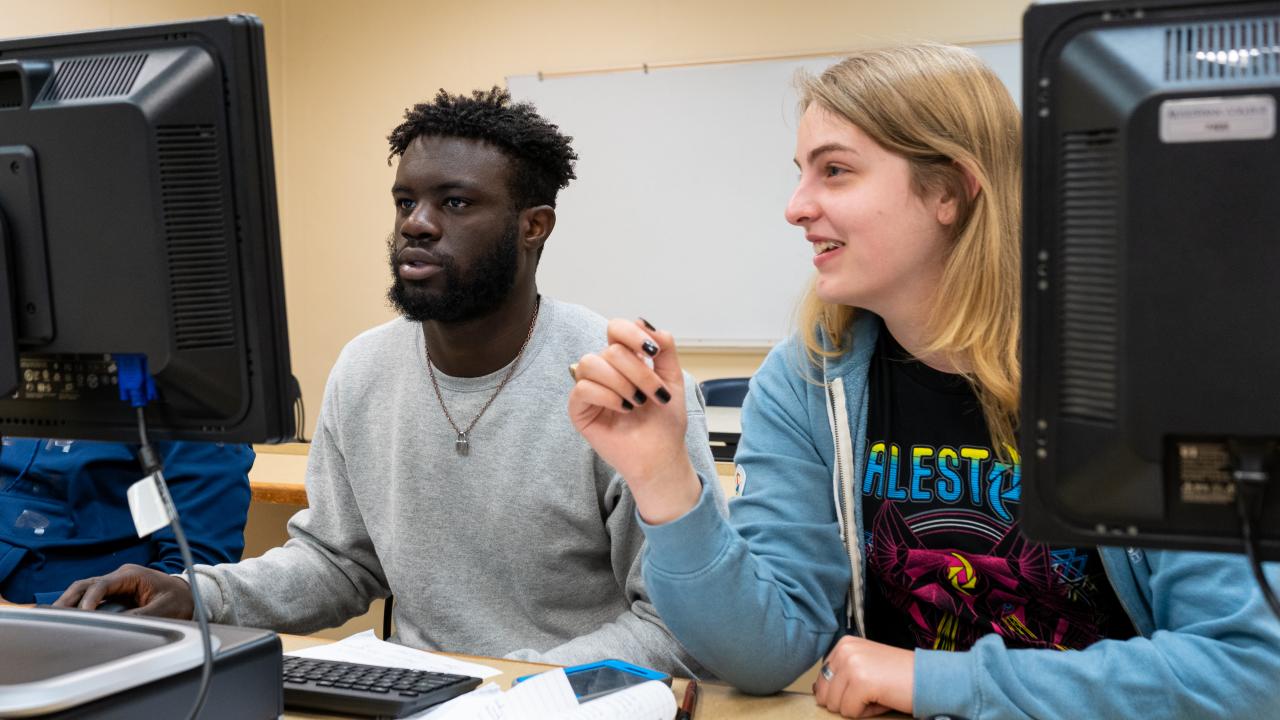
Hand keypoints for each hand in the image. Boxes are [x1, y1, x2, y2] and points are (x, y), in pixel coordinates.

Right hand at [53, 563, 195, 618]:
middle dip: (69, 600)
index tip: (82, 616)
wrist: (189, 595)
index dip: (89, 600)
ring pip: (84, 590)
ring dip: (69, 603)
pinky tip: (67, 620)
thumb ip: (143, 615)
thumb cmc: (179, 599)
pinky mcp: (113, 594)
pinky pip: (90, 598)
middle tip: (54, 617)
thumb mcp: (166, 609)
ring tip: (53, 619)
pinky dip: (77, 607)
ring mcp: (115, 584)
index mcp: (132, 575)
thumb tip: (119, 625)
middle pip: (86, 585)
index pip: (102, 584)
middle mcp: (120, 577)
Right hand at [569, 318, 700, 523]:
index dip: (632, 333)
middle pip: (611, 350)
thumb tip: (644, 322)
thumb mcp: (672, 378)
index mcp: (626, 359)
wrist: (661, 455)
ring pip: (592, 363)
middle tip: (654, 395)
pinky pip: (583, 388)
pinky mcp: (579, 409)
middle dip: (639, 372)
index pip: (616, 329)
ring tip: (637, 403)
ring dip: (622, 383)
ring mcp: (590, 388)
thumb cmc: (665, 421)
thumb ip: (664, 347)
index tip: (652, 352)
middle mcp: (605, 370)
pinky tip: (623, 409)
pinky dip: (607, 396)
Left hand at [813, 636, 913, 717]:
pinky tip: (883, 698)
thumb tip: (818, 695)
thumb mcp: (864, 667)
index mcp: (844, 644)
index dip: (843, 692)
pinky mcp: (861, 681)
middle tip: (873, 691)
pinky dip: (867, 713)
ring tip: (879, 693)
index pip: (822, 680)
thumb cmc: (899, 677)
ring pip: (836, 705)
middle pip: (825, 694)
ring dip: (858, 707)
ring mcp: (852, 665)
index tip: (867, 684)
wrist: (929, 678)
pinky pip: (850, 712)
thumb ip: (840, 676)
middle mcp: (845, 650)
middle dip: (848, 701)